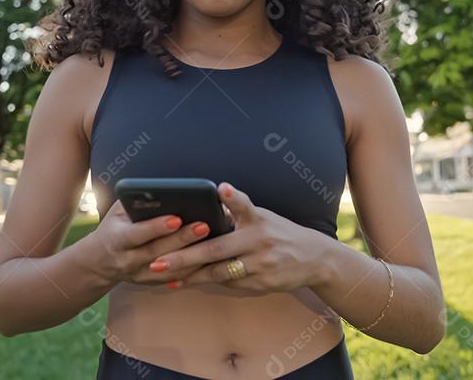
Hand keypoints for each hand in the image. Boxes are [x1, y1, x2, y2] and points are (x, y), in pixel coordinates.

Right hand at [84, 199, 213, 287]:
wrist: (99, 262)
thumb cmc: (114, 227)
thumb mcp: (117, 213)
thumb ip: (135, 202)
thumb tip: (162, 190)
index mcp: (116, 239)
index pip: (137, 234)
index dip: (156, 227)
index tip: (177, 217)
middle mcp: (127, 260)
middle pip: (157, 251)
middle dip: (182, 239)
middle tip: (204, 225)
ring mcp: (139, 275)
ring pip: (169, 268)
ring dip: (192, 256)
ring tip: (212, 240)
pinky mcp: (151, 283)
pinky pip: (175, 278)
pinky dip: (193, 269)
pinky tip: (209, 258)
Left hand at [145, 182, 329, 291]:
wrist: (314, 258)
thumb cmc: (279, 232)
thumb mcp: (263, 217)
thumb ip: (237, 214)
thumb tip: (206, 205)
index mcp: (258, 220)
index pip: (244, 204)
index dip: (233, 197)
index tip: (221, 187)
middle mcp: (259, 241)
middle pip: (216, 250)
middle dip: (184, 257)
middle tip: (159, 262)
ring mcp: (260, 264)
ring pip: (218, 272)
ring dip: (190, 276)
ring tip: (165, 278)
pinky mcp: (261, 284)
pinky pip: (228, 283)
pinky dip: (206, 282)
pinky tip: (186, 282)